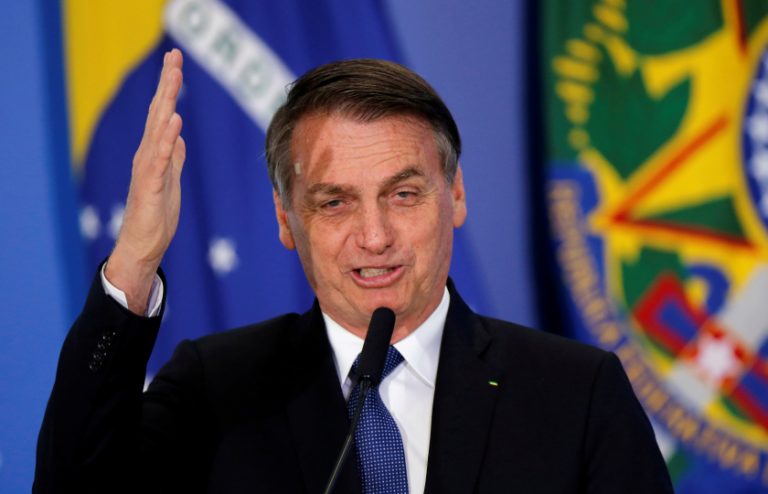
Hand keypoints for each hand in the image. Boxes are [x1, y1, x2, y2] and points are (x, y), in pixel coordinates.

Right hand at [105, 49, 184, 314]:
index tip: (176, 62)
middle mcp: (147, 155)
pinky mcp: (150, 187)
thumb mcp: (171, 181)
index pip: (162, 114)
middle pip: (158, 113)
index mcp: (155, 153)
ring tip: (173, 80)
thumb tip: (178, 136)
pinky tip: (173, 124)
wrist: (144, 245)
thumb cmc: (156, 215)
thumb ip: (173, 157)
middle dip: (167, 85)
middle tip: (174, 57)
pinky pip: (159, 159)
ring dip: (165, 105)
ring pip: (157, 131)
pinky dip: (166, 140)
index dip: (169, 88)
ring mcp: (147, 170)